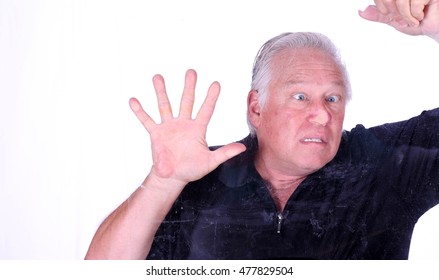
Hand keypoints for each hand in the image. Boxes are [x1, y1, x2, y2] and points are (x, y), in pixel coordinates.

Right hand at [129, 69, 245, 186]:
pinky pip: (147, 120)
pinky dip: (140, 111)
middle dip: (189, 86)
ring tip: (158, 77)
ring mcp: (169, 127)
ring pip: (165, 105)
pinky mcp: (156, 134)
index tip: (216, 83)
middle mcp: (183, 124)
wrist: (172, 177)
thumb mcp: (211, 162)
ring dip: (161, 92)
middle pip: (186, 101)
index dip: (211, 97)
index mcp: (197, 129)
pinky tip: (133, 100)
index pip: (206, 109)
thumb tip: (243, 147)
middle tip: (191, 71)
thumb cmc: (192, 169)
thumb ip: (225, 153)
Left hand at [359, 0, 438, 41]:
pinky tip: (421, 15)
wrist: (435, 28)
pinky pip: (416, 1)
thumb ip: (379, 15)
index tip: (387, 13)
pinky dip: (416, 13)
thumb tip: (361, 12)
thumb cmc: (419, 22)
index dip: (381, 4)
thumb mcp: (394, 20)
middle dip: (393, 11)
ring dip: (405, 15)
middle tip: (402, 19)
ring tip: (413, 20)